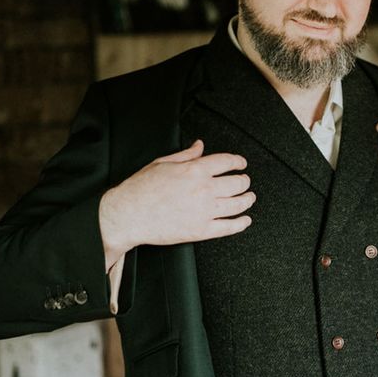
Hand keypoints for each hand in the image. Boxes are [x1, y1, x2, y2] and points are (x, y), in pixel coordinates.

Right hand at [99, 139, 254, 267]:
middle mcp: (203, 189)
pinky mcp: (200, 231)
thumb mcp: (163, 162)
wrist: (128, 215)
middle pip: (237, 183)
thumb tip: (199, 146)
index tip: (241, 163)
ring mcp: (204, 211)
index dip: (238, 161)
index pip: (227, 162)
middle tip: (245, 181)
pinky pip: (228, 227)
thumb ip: (186, 154)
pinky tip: (245, 220)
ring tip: (249, 197)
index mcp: (195, 170)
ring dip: (247, 200)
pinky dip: (240, 224)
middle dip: (244, 181)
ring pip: (237, 204)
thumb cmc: (141, 188)